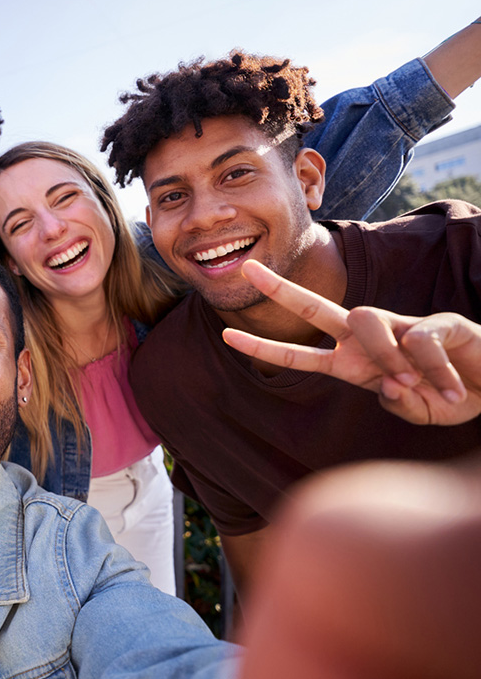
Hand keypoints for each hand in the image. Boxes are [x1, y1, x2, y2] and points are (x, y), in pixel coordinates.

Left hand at [223, 260, 480, 425]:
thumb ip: (401, 405)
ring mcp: (401, 327)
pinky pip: (421, 340)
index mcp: (354, 363)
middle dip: (280, 289)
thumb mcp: (420, 411)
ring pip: (365, 319)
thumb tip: (387, 388)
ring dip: (386, 356)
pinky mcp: (437, 323)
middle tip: (247, 267)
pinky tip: (451, 386)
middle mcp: (370, 339)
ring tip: (416, 384)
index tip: (226, 336)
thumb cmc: (451, 396)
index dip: (264, 348)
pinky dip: (433, 368)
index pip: (300, 353)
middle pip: (316, 307)